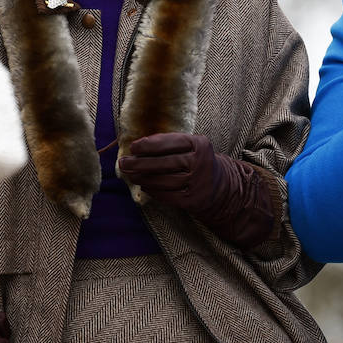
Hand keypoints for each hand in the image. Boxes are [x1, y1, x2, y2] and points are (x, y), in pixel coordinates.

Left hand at [118, 132, 274, 247]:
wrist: (219, 186)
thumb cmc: (195, 161)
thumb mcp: (189, 146)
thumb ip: (168, 143)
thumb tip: (136, 147)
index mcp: (199, 144)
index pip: (169, 142)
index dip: (148, 145)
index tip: (132, 147)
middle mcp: (200, 162)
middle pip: (164, 163)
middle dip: (139, 163)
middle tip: (123, 163)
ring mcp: (197, 182)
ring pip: (163, 180)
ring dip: (143, 178)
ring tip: (130, 175)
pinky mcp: (192, 200)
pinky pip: (167, 195)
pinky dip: (152, 190)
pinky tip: (144, 185)